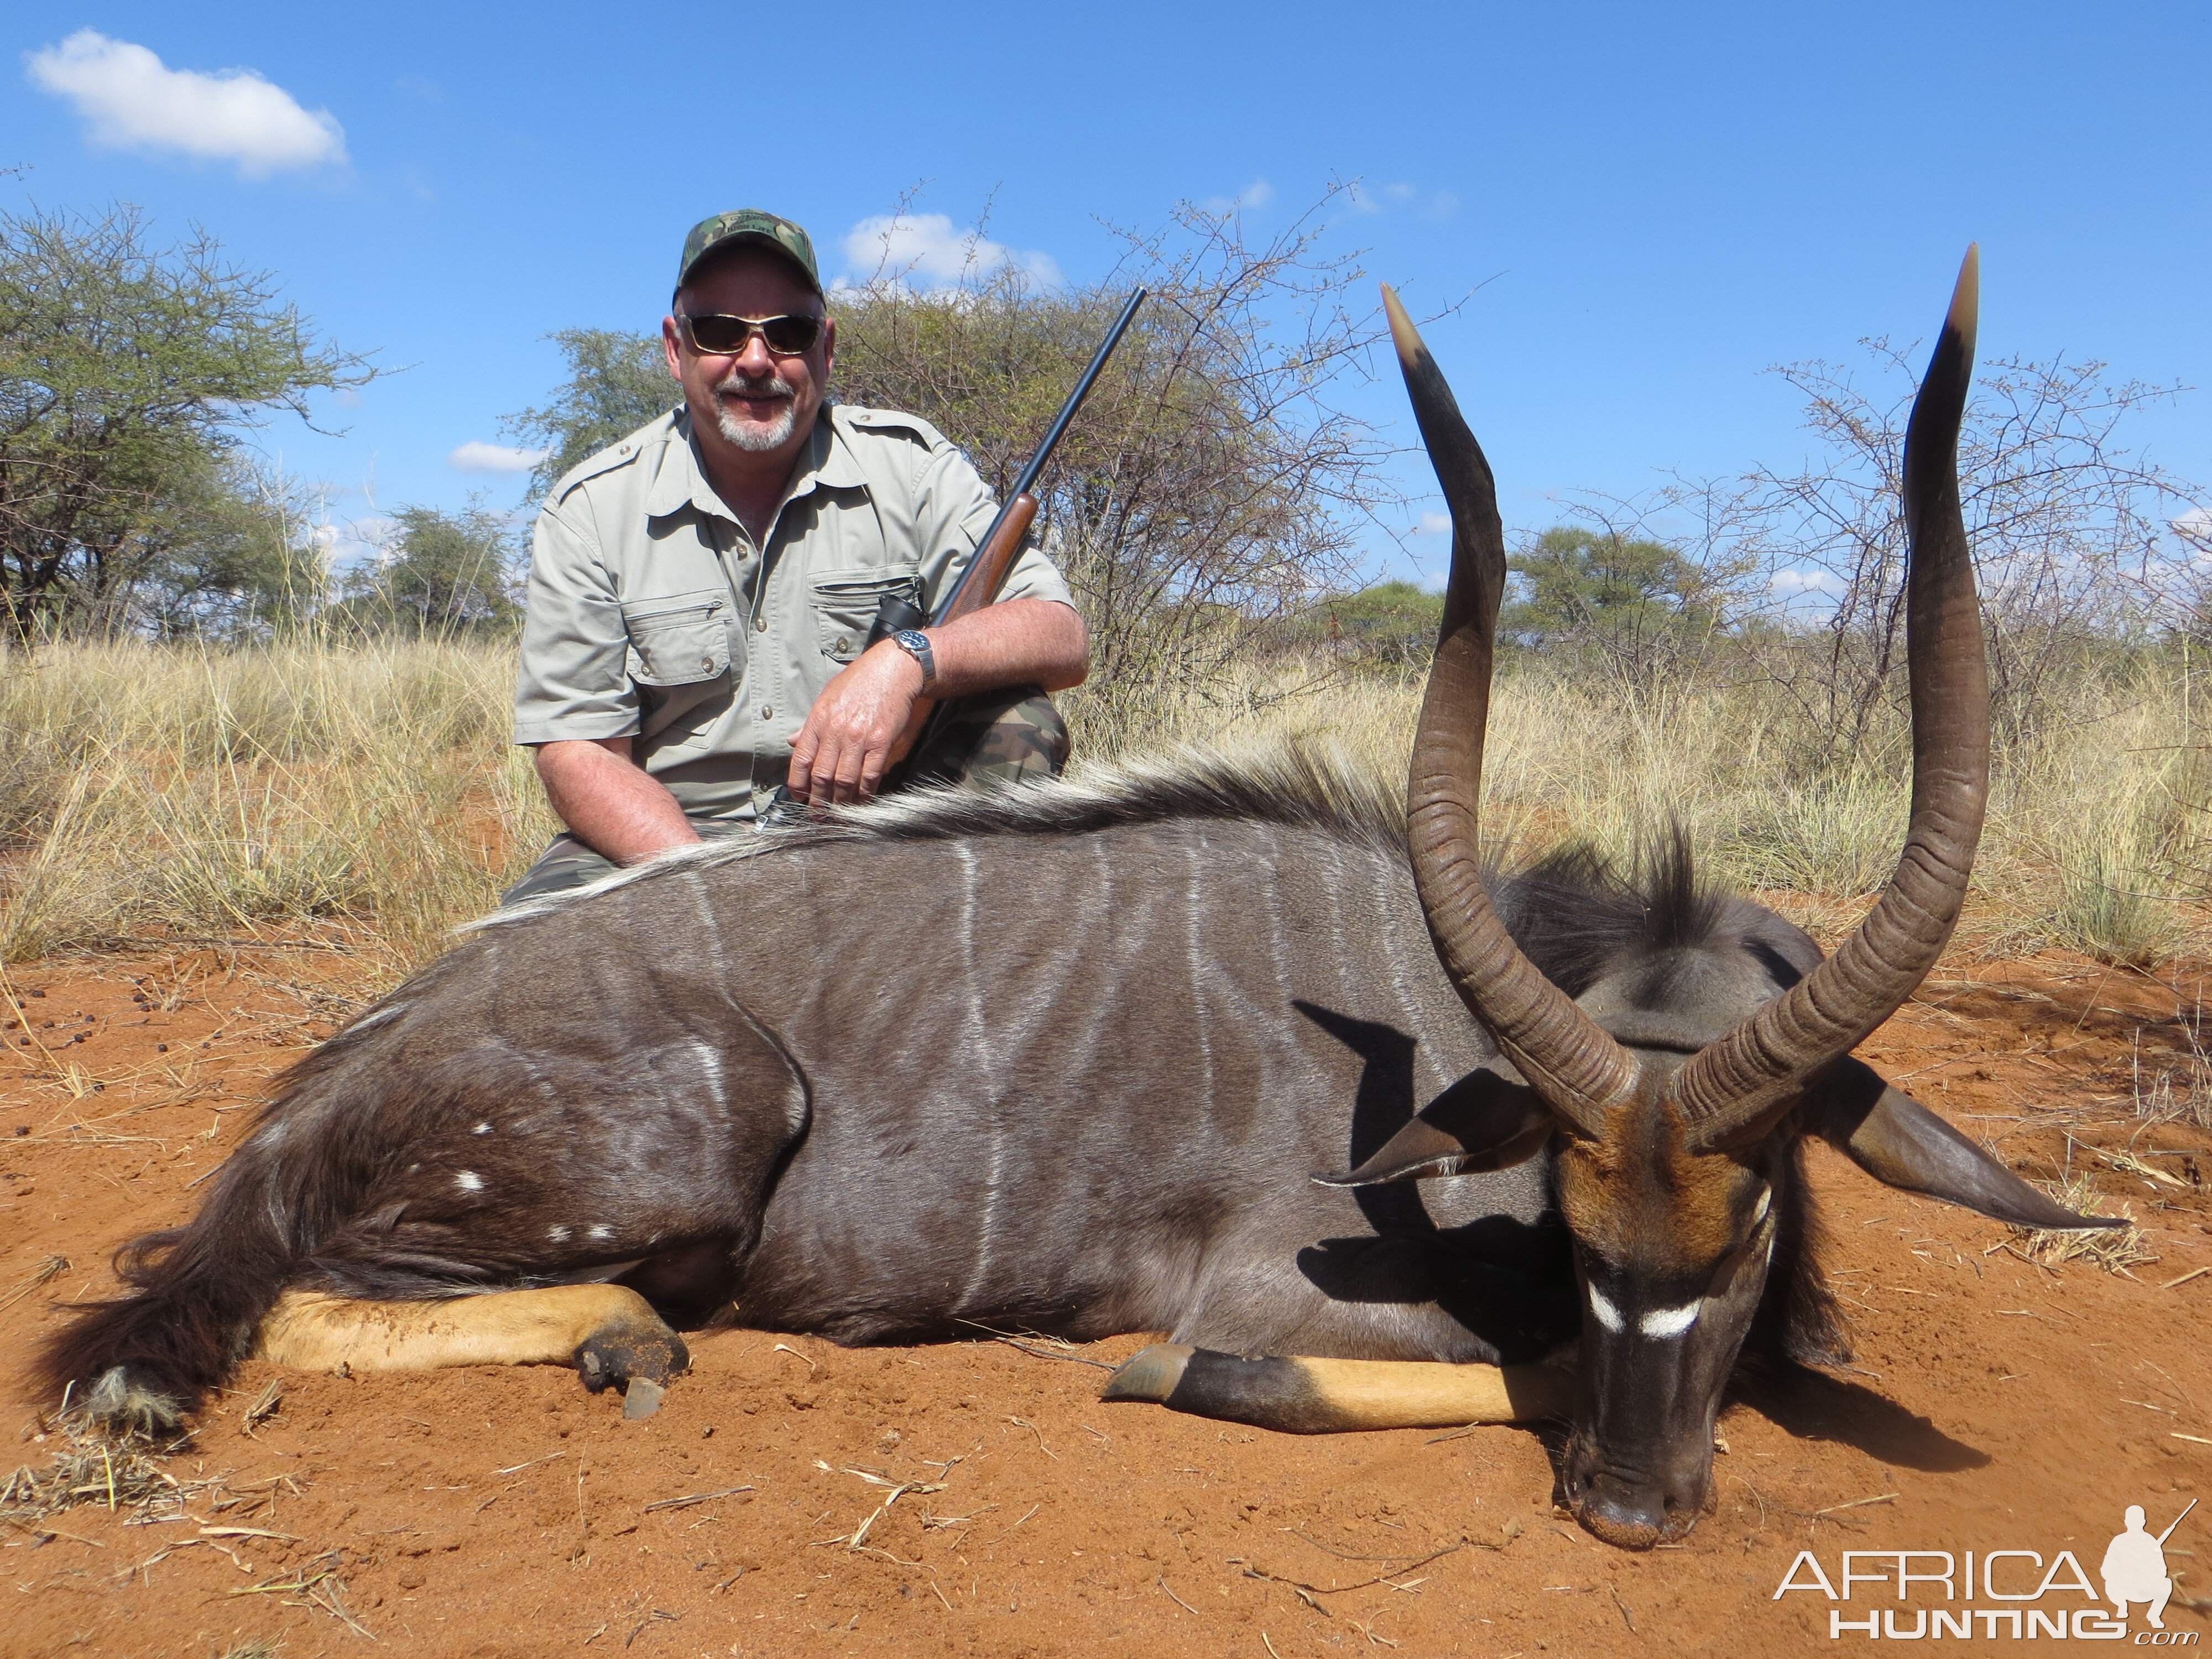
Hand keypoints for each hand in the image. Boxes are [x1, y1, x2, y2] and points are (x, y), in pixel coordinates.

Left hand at [786, 640, 929, 804]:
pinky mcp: (881, 742)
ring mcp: (859, 738)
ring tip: (838, 814)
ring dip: (840, 802)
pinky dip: (865, 794)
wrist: (894, 669)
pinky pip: (870, 776)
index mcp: (819, 720)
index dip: (798, 783)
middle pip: (822, 776)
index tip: (799, 797)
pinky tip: (862, 802)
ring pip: (844, 780)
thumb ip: (811, 724)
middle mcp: (836, 731)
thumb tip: (794, 742)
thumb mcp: (828, 697)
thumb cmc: (860, 680)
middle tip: (818, 815)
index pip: (801, 760)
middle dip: (818, 800)